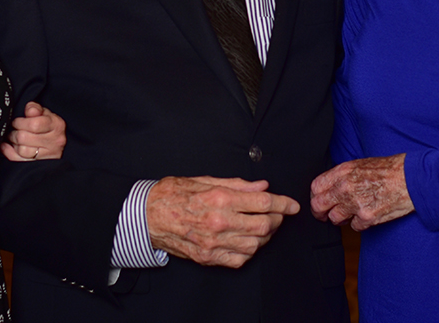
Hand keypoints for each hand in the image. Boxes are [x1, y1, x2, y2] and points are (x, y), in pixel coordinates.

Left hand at [0, 102, 66, 161]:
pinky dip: (9, 152)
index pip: (34, 124)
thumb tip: (29, 110)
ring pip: (22, 150)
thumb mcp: (44, 113)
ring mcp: (48, 156)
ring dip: (13, 142)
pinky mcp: (39, 165)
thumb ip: (35, 109)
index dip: (21, 122)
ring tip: (14, 137)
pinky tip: (6, 146)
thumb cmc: (48, 125)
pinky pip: (18, 160)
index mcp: (57, 125)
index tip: (17, 121)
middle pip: (24, 138)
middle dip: (15, 132)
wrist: (56, 141)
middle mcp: (55, 141)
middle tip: (14, 129)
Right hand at [146, 176, 298, 267]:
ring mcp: (214, 243)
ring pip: (255, 244)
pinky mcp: (208, 257)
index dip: (283, 204)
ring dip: (265, 236)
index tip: (292, 205)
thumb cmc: (172, 194)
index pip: (263, 203)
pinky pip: (240, 259)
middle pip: (264, 225)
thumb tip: (261, 186)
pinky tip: (248, 241)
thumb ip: (237, 184)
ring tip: (263, 226)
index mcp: (219, 198)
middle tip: (279, 214)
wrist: (146, 216)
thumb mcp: (204, 179)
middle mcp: (219, 222)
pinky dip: (250, 251)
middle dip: (277, 219)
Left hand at [310, 154, 413, 230]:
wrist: (409, 178)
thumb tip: (328, 187)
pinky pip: (355, 227)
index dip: (315, 196)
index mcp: (343, 171)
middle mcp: (346, 187)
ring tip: (350, 213)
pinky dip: (359, 224)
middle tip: (323, 215)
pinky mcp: (368, 217)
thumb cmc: (387, 170)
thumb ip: (341, 176)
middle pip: (319, 205)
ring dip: (340, 218)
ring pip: (335, 218)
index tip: (318, 201)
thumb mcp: (359, 164)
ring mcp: (356, 204)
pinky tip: (367, 214)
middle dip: (319, 212)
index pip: (316, 187)